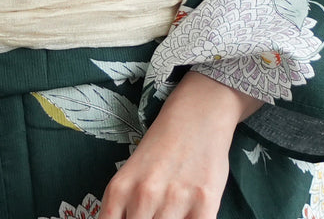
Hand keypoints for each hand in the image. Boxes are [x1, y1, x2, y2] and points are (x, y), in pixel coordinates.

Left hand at [100, 72, 263, 218]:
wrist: (196, 115)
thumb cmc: (161, 148)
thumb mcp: (131, 176)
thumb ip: (124, 207)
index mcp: (119, 190)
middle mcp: (143, 196)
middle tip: (152, 214)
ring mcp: (173, 201)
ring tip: (172, 212)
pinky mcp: (204, 205)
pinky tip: (188, 216)